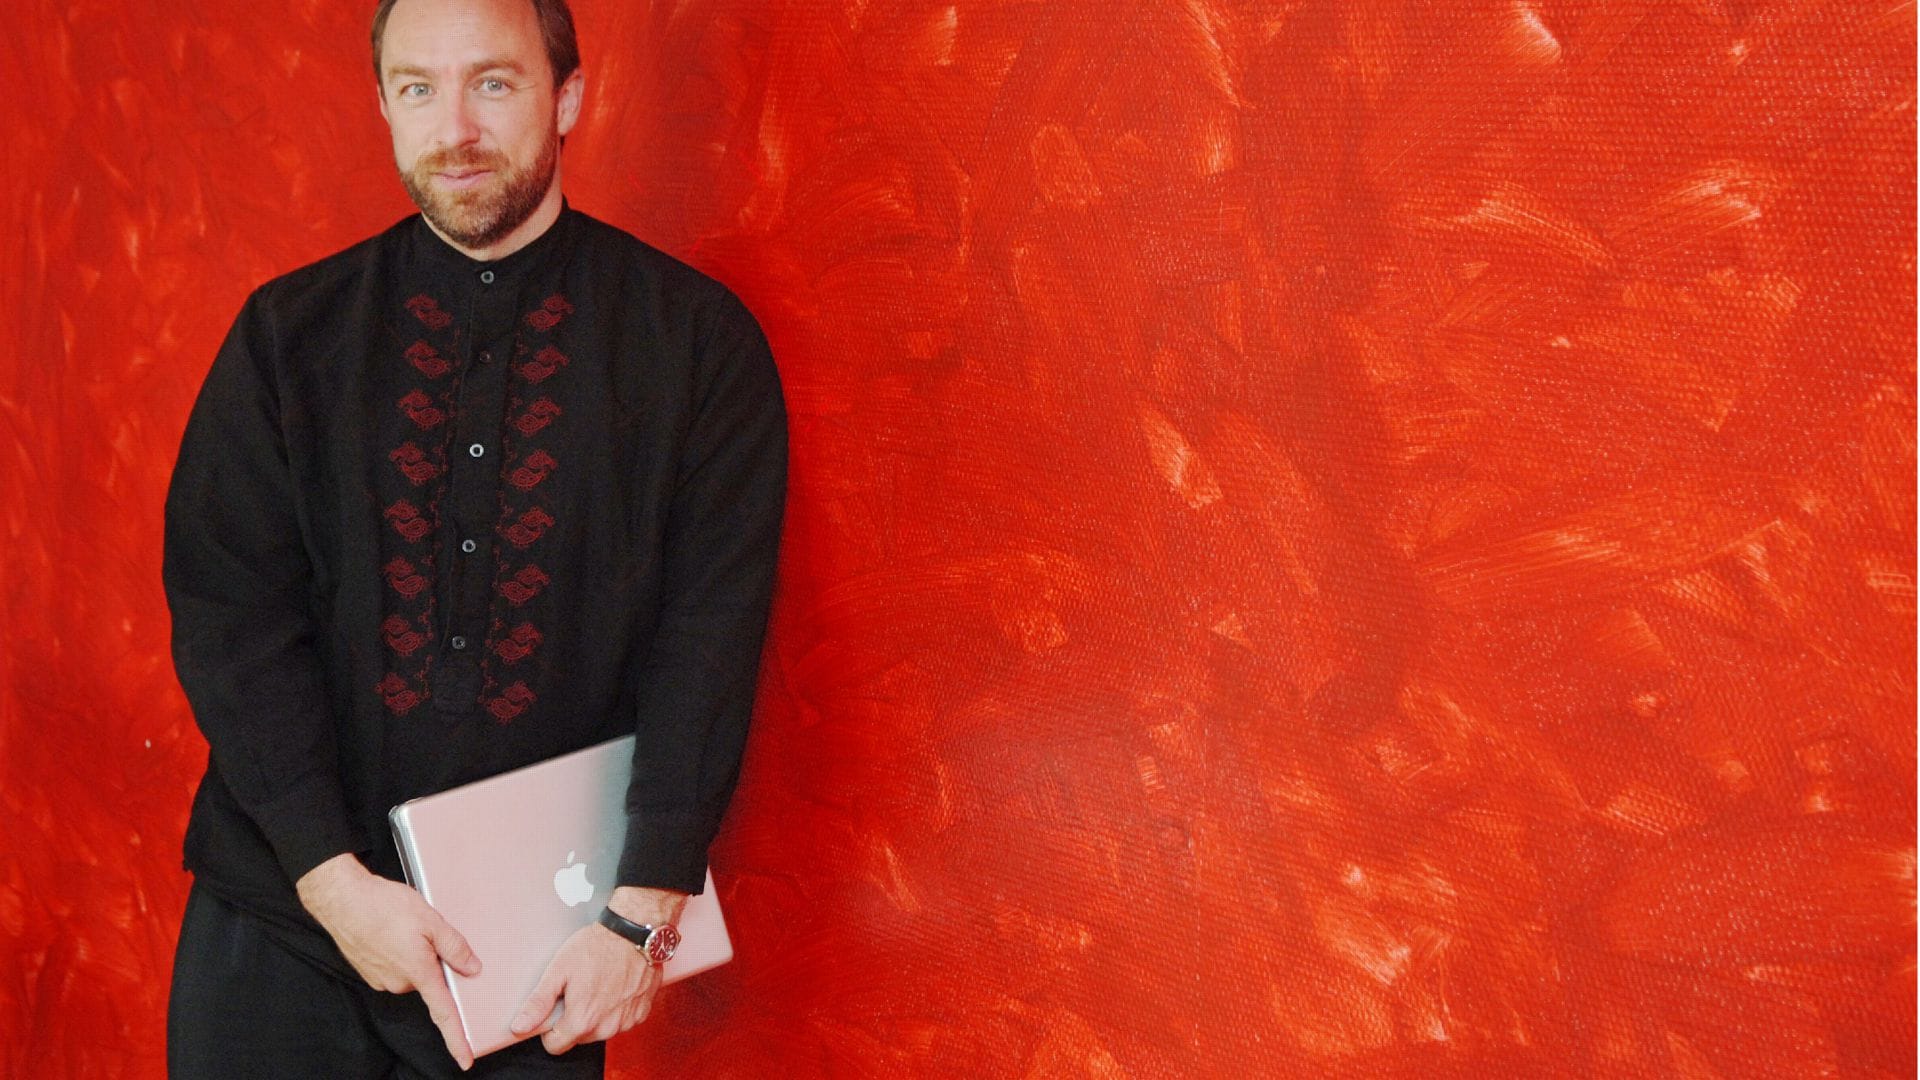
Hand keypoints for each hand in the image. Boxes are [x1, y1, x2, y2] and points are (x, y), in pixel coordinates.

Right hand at [297, 853, 482, 1070]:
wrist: (342, 899)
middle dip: (432, 961)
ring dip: (413, 954)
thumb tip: (473, 969)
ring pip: (410, 972)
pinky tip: (389, 931)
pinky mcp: (368, 972)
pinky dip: (397, 952)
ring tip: (401, 926)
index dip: (456, 1038)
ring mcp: (381, 979)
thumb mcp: (431, 920)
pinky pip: (394, 967)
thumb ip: (455, 947)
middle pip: (429, 981)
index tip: (465, 1060)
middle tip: (425, 931)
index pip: (443, 1013)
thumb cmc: (384, 905)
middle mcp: (399, 983)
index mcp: (419, 972)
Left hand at [510, 886, 686, 1053]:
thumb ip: (538, 1003)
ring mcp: (626, 1022)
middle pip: (579, 1038)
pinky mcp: (641, 1013)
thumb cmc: (597, 947)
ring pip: (601, 1030)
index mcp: (582, 1020)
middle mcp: (606, 1027)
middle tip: (578, 990)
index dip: (550, 1029)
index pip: (555, 1046)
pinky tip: (615, 987)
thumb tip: (519, 1027)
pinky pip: (621, 1021)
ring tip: (598, 985)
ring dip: (597, 1015)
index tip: (556, 1008)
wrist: (635, 932)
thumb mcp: (559, 970)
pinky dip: (616, 1009)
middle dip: (575, 1019)